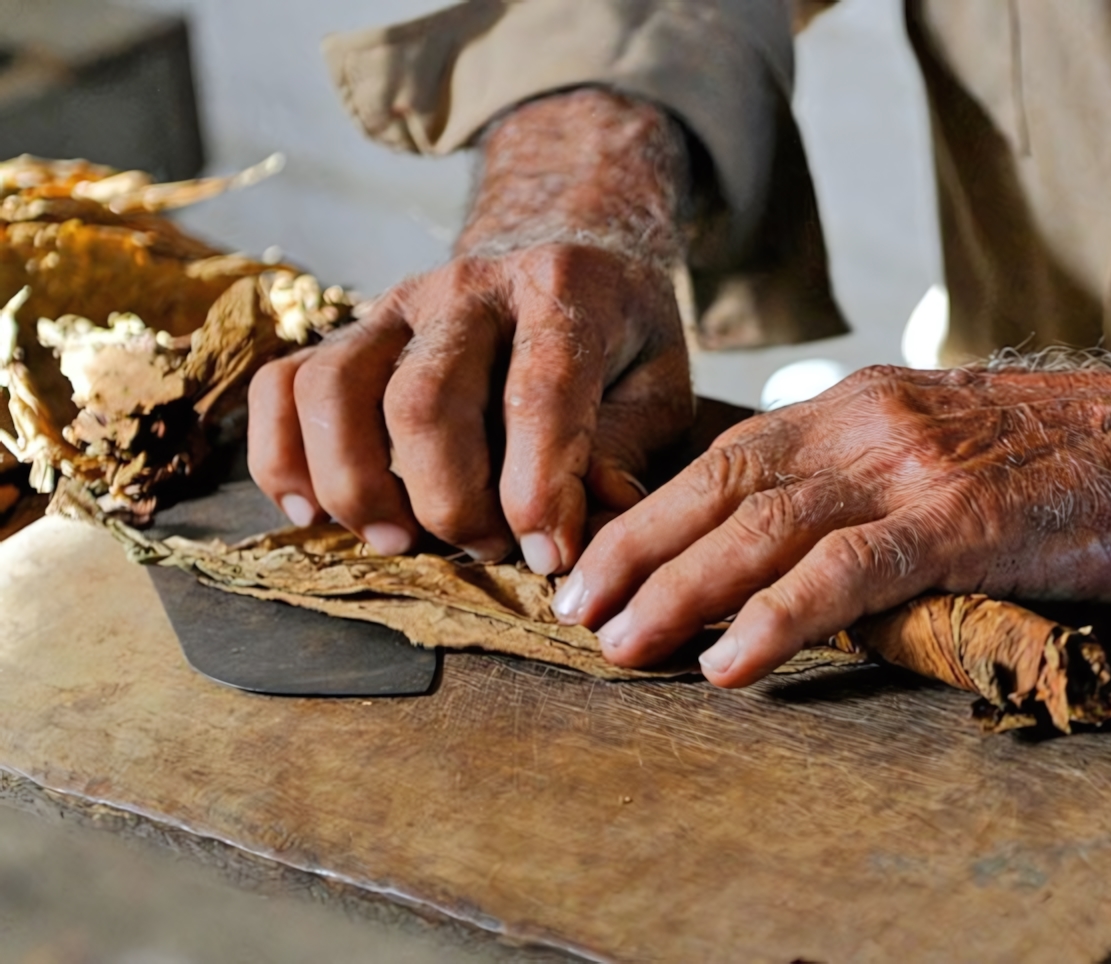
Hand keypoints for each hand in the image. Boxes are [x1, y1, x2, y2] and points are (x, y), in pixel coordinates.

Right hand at [248, 88, 692, 570]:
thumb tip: (584, 527)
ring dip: (357, 485)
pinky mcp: (350, 329)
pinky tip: (314, 511)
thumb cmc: (619, 340)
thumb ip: (623, 451)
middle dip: (448, 501)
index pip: (538, 392)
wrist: (569, 251)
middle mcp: (470, 285)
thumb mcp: (658, 386)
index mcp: (565, 288)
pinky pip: (282, 383)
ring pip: (335, 390)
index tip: (547, 558)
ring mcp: (397, 303)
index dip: (539, 490)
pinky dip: (280, 455)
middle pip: (423, 401)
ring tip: (400, 542)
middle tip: (486, 550)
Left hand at [553, 362, 1110, 686]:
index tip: (598, 566)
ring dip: (679, 591)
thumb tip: (793, 544)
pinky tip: (729, 665)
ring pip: (762, 528)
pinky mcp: (962, 520)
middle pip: (717, 487)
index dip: (651, 516)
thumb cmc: (1068, 455)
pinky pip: (846, 570)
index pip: (724, 458)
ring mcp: (910, 469)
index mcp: (855, 406)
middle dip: (636, 554)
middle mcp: (865, 424)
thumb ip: (864, 480)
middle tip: (577, 615)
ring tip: (623, 647)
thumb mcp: (942, 443)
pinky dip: (777, 618)